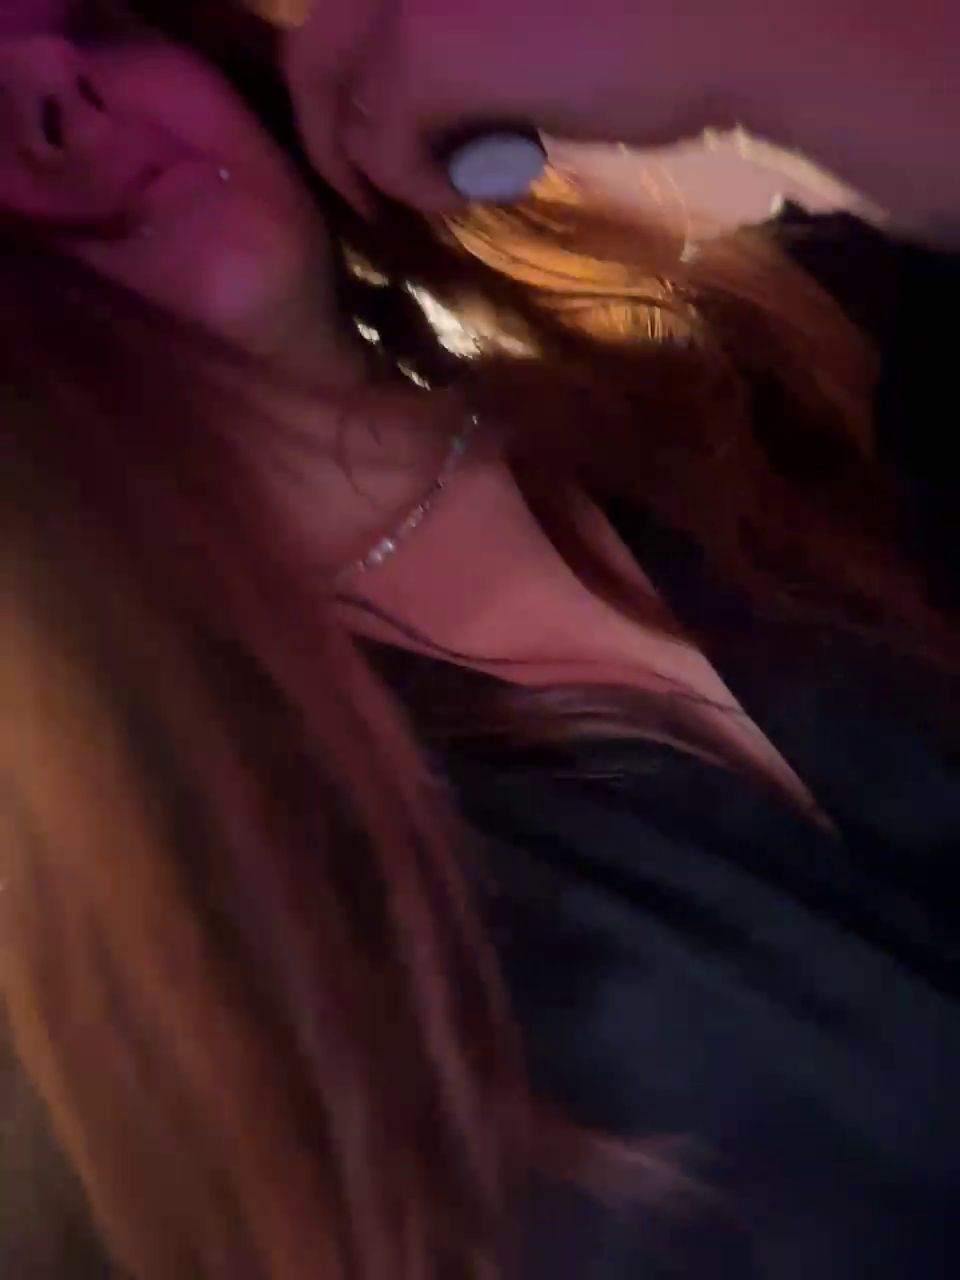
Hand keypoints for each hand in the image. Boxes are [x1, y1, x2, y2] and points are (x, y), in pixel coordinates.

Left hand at [281, 1, 745, 215]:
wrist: (747, 19)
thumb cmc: (672, 20)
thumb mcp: (536, 23)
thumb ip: (471, 40)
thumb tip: (429, 103)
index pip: (345, 13)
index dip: (349, 84)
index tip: (381, 141)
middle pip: (311, 45)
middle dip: (328, 131)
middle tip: (369, 187)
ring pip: (336, 99)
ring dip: (381, 162)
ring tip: (450, 187)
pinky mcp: (432, 46)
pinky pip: (380, 142)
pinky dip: (416, 185)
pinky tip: (471, 192)